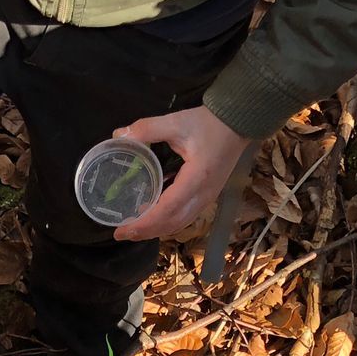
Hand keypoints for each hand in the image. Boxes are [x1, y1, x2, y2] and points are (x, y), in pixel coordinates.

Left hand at [112, 106, 249, 241]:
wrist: (239, 123)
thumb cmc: (209, 123)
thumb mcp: (176, 122)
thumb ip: (147, 128)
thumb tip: (118, 135)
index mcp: (196, 178)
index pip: (168, 209)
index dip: (145, 222)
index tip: (122, 229)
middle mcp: (204, 194)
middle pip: (173, 223)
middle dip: (146, 232)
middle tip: (121, 234)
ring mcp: (208, 197)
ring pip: (180, 223)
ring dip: (157, 230)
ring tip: (134, 231)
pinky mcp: (208, 196)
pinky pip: (186, 217)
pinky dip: (168, 223)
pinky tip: (153, 220)